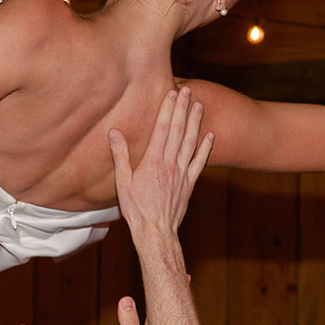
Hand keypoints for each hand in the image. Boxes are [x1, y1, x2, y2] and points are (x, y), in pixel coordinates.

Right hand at [109, 86, 212, 245]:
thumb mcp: (122, 183)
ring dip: (195, 123)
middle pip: (177, 131)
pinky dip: (206, 148)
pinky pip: (200, 163)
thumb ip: (120, 156)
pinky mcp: (189, 184)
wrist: (156, 232)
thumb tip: (114, 133)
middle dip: (182, 109)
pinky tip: (210, 135)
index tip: (171, 94)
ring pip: (190, 143)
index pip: (161, 129)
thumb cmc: (136, 209)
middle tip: (187, 92)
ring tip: (199, 106)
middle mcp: (169, 164)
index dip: (167, 110)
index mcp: (152, 162)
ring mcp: (182, 174)